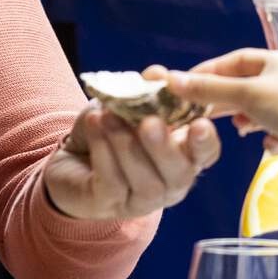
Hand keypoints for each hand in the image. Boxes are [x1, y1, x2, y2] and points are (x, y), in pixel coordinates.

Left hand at [43, 105, 219, 220]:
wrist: (71, 155)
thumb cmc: (111, 128)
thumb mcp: (128, 103)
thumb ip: (148, 90)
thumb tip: (159, 74)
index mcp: (184, 155)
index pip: (206, 152)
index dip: (206, 141)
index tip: (200, 124)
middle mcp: (170, 183)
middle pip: (179, 173)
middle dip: (164, 147)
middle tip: (150, 123)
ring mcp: (141, 200)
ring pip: (146, 182)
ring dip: (126, 146)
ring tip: (108, 116)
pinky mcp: (109, 205)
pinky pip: (112, 183)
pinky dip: (103, 152)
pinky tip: (94, 126)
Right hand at [150, 50, 277, 174]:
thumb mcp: (248, 95)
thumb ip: (210, 89)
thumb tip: (171, 79)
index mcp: (274, 62)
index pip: (233, 61)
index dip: (207, 72)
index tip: (183, 86)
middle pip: (241, 88)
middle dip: (222, 101)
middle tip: (198, 114)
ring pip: (255, 112)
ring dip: (245, 121)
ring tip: (239, 129)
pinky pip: (272, 132)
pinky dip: (267, 138)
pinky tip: (270, 144)